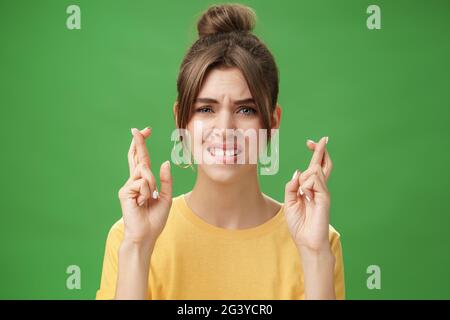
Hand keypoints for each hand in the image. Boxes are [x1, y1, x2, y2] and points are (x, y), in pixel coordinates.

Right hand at [117, 127, 172, 247]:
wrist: (146, 235)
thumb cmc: (155, 219)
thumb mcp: (166, 197)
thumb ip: (165, 180)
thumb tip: (164, 162)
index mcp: (143, 182)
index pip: (142, 159)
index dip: (142, 145)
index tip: (145, 131)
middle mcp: (134, 181)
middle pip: (136, 157)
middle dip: (138, 142)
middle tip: (138, 128)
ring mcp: (128, 186)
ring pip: (144, 171)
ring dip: (152, 184)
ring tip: (148, 200)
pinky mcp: (124, 191)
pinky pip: (142, 182)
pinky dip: (147, 192)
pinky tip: (142, 203)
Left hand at [284, 136, 332, 252]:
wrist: (306, 241)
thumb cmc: (298, 224)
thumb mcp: (289, 202)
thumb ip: (292, 186)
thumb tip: (298, 172)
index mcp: (311, 188)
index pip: (315, 167)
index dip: (315, 153)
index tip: (311, 142)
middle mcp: (319, 188)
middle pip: (323, 164)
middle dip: (320, 150)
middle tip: (323, 138)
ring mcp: (323, 191)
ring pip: (313, 171)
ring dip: (304, 180)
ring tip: (304, 196)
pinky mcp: (325, 196)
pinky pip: (313, 180)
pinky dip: (306, 186)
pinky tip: (307, 197)